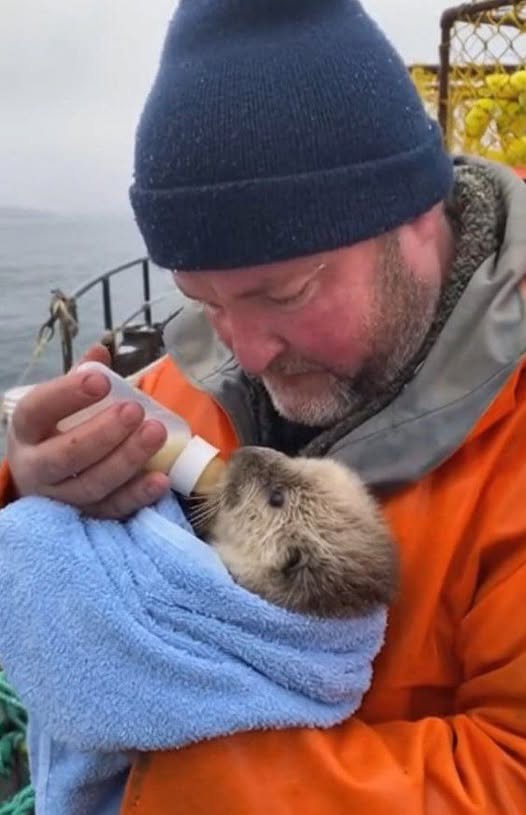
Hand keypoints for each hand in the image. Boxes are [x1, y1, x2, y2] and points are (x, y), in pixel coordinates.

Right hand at [6, 344, 169, 517]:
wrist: (43, 481)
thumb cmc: (57, 431)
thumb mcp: (59, 405)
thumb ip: (81, 377)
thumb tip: (102, 350)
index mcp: (26, 430)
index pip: (37, 410)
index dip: (66, 395)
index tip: (101, 380)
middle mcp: (35, 467)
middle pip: (66, 455)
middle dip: (103, 433)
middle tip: (135, 411)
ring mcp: (58, 498)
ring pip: (91, 485)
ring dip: (126, 460)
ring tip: (156, 433)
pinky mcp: (84, 518)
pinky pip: (111, 510)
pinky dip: (137, 496)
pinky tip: (160, 479)